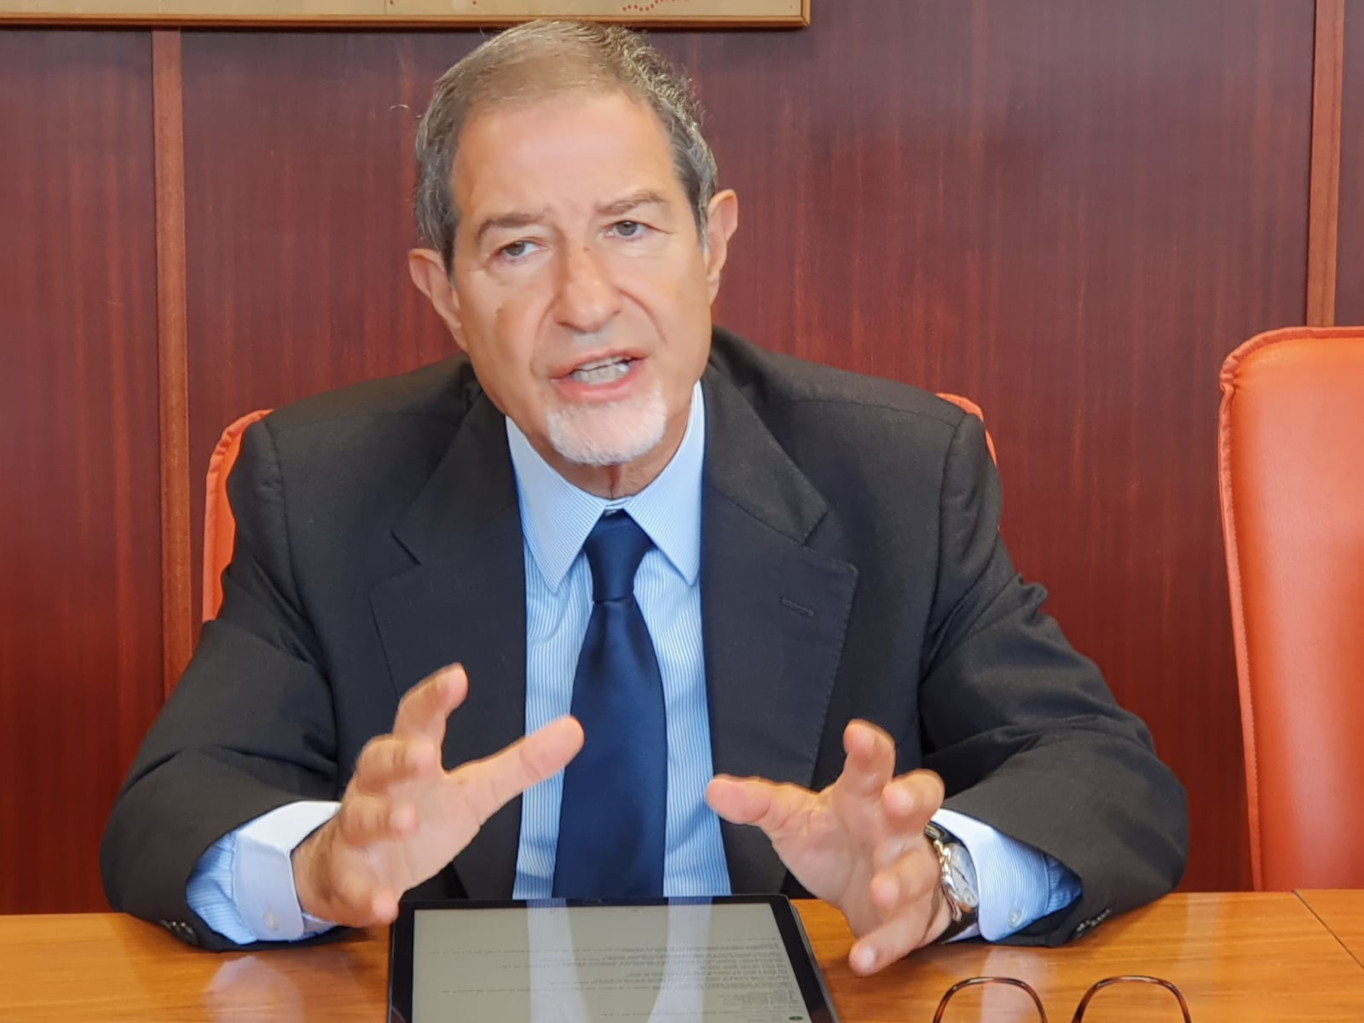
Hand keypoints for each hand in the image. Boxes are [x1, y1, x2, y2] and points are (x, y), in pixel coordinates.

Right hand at [292, 663, 582, 926]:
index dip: (435, 698)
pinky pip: (353, 885)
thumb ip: (520, 764)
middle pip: (379, 761)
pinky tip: (384, 904)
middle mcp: (378, 788)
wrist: (353, 870)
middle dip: (399, 757)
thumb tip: (574, 729)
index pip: (418, 719)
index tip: (457, 678)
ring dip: (383, 818)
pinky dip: (367, 895)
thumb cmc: (418, 815)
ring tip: (408, 822)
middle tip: (426, 757)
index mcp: (410, 759)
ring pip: (361, 817)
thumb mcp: (474, 791)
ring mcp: (359, 831)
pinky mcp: (349, 877)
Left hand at [706, 720, 949, 974]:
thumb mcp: (793, 817)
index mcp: (864, 795)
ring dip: (900, 879)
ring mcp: (909, 868)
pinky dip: (886, 943)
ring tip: (879, 890)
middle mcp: (894, 827)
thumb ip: (758, 803)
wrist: (872, 888)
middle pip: (920, 799)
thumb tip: (715, 789)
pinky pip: (906, 929)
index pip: (872, 764)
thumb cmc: (835, 838)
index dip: (869, 748)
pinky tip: (864, 955)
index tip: (857, 734)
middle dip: (911, 797)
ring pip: (918, 867)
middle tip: (895, 799)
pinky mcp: (910, 915)